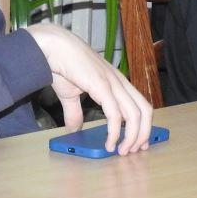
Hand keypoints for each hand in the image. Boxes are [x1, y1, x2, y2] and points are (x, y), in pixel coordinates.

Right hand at [25, 23, 153, 154]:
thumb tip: (73, 130)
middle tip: (134, 150)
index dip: (144, 124)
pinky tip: (109, 143)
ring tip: (121, 151)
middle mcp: (119, 81)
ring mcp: (112, 83)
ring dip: (132, 137)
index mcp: (115, 80)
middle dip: (143, 133)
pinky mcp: (102, 86)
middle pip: (145, 111)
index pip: (141, 104)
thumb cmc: (60, 64)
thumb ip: (75, 112)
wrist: (51, 46)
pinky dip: (115, 132)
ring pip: (135, 115)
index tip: (139, 142)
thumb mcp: (70, 93)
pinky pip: (115, 115)